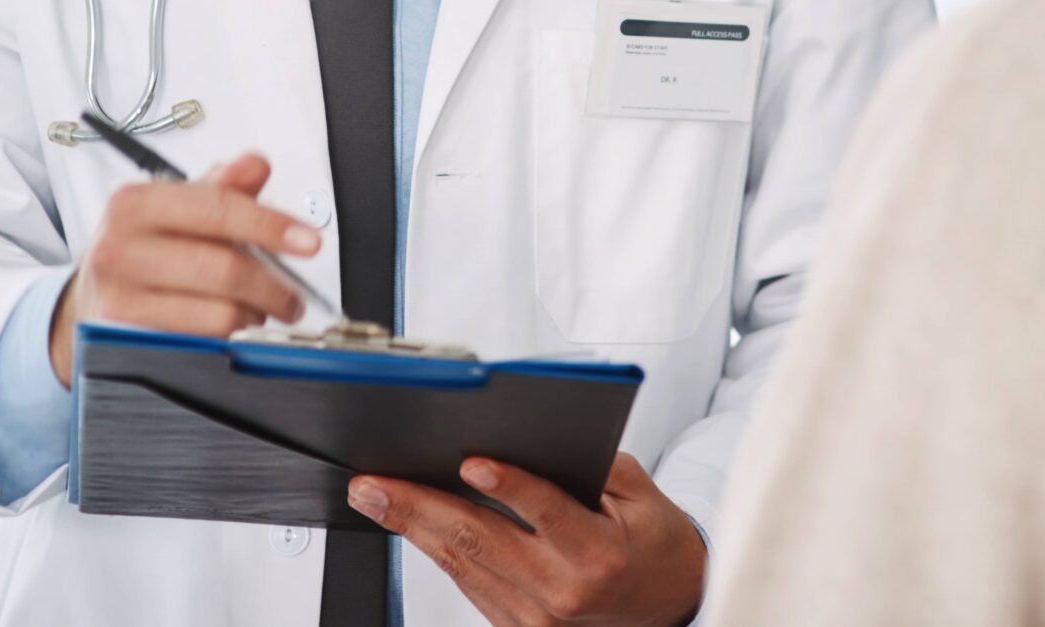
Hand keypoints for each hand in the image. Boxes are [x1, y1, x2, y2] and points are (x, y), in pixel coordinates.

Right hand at [47, 152, 319, 386]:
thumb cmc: (143, 250)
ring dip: (252, 317)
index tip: (309, 242)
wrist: (91, 299)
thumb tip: (255, 166)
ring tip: (257, 312)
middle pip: (222, 268)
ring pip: (216, 314)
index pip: (217, 208)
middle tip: (292, 297)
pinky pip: (198, 346)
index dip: (270, 226)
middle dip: (272, 286)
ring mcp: (117, 298)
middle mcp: (118, 248)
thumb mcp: (177, 209)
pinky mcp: (122, 342)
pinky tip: (230, 329)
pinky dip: (226, 341)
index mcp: (135, 203)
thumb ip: (222, 187)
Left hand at [348, 450, 705, 626]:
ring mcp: (536, 618)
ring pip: (463, 565)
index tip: (472, 463)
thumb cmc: (655, 543)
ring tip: (376, 497)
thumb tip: (536, 436)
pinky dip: (437, 551)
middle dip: (420, 507)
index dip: (509, 488)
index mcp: (598, 555)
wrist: (669, 604)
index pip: (547, 515)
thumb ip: (594, 464)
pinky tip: (411, 524)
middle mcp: (562, 592)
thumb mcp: (643, 493)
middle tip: (375, 483)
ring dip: (414, 528)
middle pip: (482, 542)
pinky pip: (469, 584)